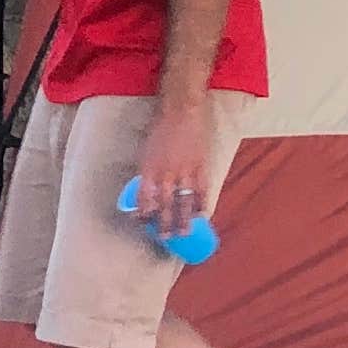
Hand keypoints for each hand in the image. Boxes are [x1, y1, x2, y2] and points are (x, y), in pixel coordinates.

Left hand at [133, 103, 212, 244]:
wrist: (180, 109)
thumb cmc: (160, 127)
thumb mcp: (146, 151)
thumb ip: (147, 172)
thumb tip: (149, 191)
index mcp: (149, 168)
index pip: (145, 198)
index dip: (145, 213)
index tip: (145, 224)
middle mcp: (166, 173)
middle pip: (165, 204)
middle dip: (164, 223)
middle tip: (165, 238)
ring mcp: (184, 170)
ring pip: (184, 201)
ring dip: (183, 220)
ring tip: (184, 233)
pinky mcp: (200, 166)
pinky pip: (201, 189)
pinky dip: (201, 203)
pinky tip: (202, 214)